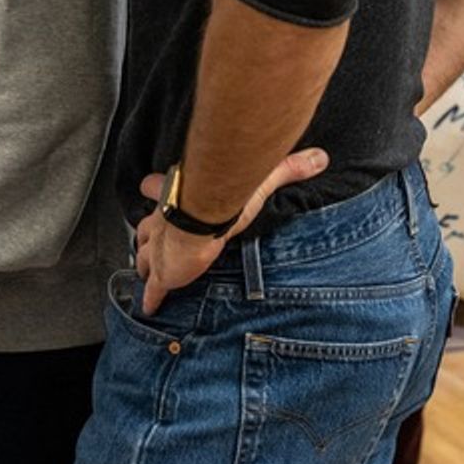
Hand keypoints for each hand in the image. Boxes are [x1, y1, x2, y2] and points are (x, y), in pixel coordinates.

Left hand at [135, 147, 328, 315]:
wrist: (200, 216)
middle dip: (146, 236)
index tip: (149, 186)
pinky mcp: (163, 273)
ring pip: (145, 256)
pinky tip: (149, 306)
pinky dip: (151, 298)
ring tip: (145, 271)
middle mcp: (161, 223)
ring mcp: (160, 250)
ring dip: (146, 263)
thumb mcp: (256, 179)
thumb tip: (318, 158)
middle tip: (146, 242)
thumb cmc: (221, 197)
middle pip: (145, 229)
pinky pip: (154, 289)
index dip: (153, 188)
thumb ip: (287, 168)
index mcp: (176, 197)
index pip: (156, 188)